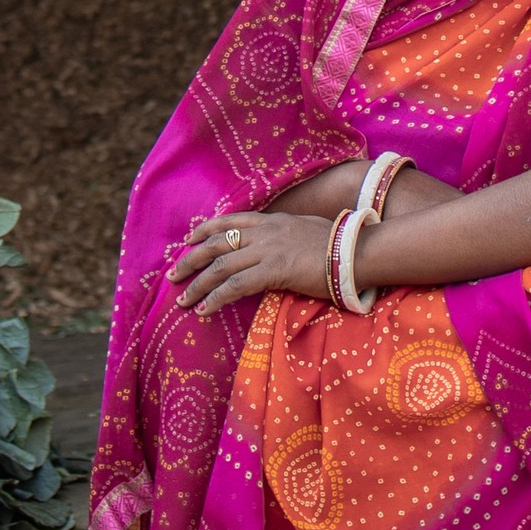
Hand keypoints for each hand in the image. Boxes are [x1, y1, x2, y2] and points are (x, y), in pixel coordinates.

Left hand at [169, 206, 333, 319]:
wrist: (357, 251)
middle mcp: (265, 231)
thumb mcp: (307, 229)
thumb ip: (286, 234)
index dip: (204, 231)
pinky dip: (216, 298)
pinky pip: (236, 285)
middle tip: (173, 275)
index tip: (188, 241)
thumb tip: (278, 244)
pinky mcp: (274, 270)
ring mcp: (268, 249)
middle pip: (217, 243)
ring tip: (182, 300)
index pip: (229, 221)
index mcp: (272, 220)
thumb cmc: (340, 243)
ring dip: (197, 284)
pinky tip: (205, 309)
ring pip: (221, 266)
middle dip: (191, 260)